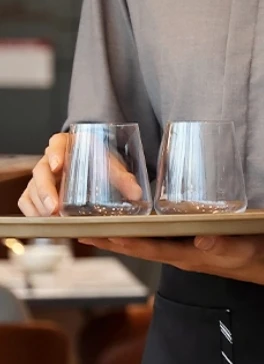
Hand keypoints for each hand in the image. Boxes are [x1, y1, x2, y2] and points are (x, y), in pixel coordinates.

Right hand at [18, 132, 143, 217]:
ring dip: (40, 204)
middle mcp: (49, 159)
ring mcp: (40, 176)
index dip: (56, 154)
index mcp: (67, 144)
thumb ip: (123, 177)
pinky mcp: (35, 191)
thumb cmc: (97, 160)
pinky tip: (43, 220)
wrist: (89, 162)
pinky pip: (26, 200)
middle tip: (54, 206)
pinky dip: (32, 211)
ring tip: (52, 217)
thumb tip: (136, 193)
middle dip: (46, 190)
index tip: (59, 165)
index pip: (57, 143)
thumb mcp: (110, 164)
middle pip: (40, 171)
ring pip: (32, 188)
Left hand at [77, 232, 263, 285]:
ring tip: (101, 217)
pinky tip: (144, 212)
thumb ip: (226, 246)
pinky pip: (166, 231)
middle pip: (141, 244)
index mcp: (190, 255)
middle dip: (111, 235)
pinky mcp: (200, 238)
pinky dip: (149, 223)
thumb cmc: (263, 256)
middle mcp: (185, 251)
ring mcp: (191, 246)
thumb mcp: (249, 250)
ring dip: (126, 229)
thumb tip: (200, 239)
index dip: (120, 239)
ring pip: (151, 238)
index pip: (148, 247)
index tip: (93, 231)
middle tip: (79, 223)